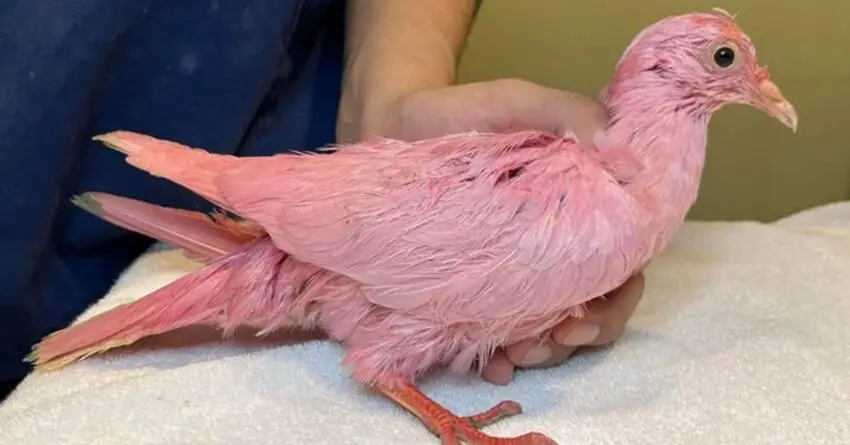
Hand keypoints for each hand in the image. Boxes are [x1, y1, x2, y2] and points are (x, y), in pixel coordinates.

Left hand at [340, 78, 645, 384]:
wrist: (391, 124)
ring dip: (541, 352)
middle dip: (573, 339)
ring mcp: (516, 269)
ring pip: (550, 330)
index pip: (622, 263)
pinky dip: (499, 356)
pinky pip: (497, 332)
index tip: (580, 319)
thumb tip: (624, 157)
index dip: (615, 300)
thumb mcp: (515, 101)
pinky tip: (488, 364)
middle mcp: (556, 244)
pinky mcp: (475, 285)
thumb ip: (568, 113)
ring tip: (510, 354)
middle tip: (537, 344)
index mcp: (582, 206)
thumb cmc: (459, 113)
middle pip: (592, 308)